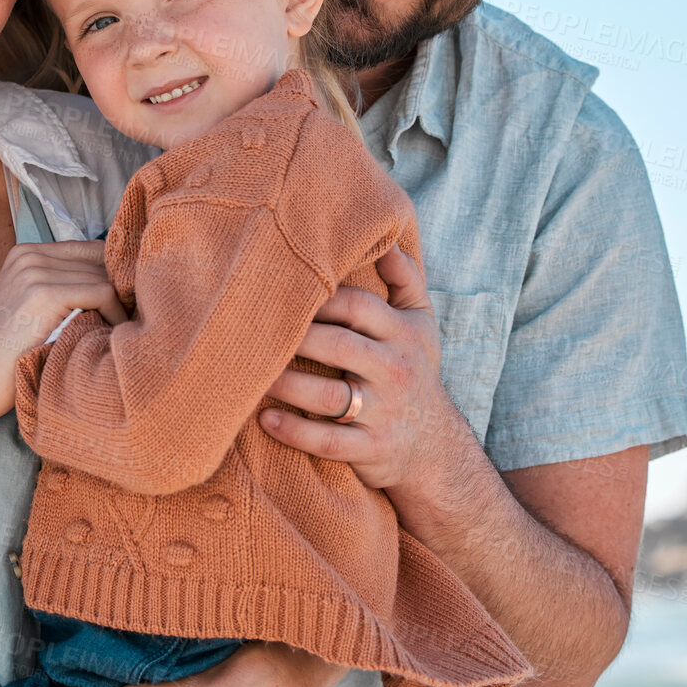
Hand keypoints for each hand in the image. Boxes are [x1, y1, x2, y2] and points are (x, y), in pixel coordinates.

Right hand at [0, 241, 125, 426]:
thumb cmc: (2, 359)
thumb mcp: (29, 312)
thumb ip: (62, 291)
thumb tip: (117, 288)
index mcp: (25, 254)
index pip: (91, 249)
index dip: (115, 276)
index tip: (128, 304)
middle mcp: (29, 255)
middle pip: (101, 260)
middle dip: (122, 288)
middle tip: (133, 319)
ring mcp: (35, 271)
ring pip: (105, 276)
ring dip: (121, 304)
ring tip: (122, 332)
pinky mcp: (44, 293)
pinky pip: (103, 293)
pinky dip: (115, 315)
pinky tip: (112, 337)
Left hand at [258, 245, 470, 494]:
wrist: (435, 448)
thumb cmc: (413, 370)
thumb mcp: (420, 324)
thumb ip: (405, 278)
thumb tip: (385, 236)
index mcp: (402, 333)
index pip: (357, 305)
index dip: (316, 297)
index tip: (276, 293)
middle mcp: (396, 370)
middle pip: (339, 345)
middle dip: (294, 337)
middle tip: (250, 330)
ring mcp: (385, 412)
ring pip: (329, 395)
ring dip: (285, 385)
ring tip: (250, 374)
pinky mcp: (372, 450)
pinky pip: (328, 441)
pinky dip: (293, 431)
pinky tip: (264, 418)